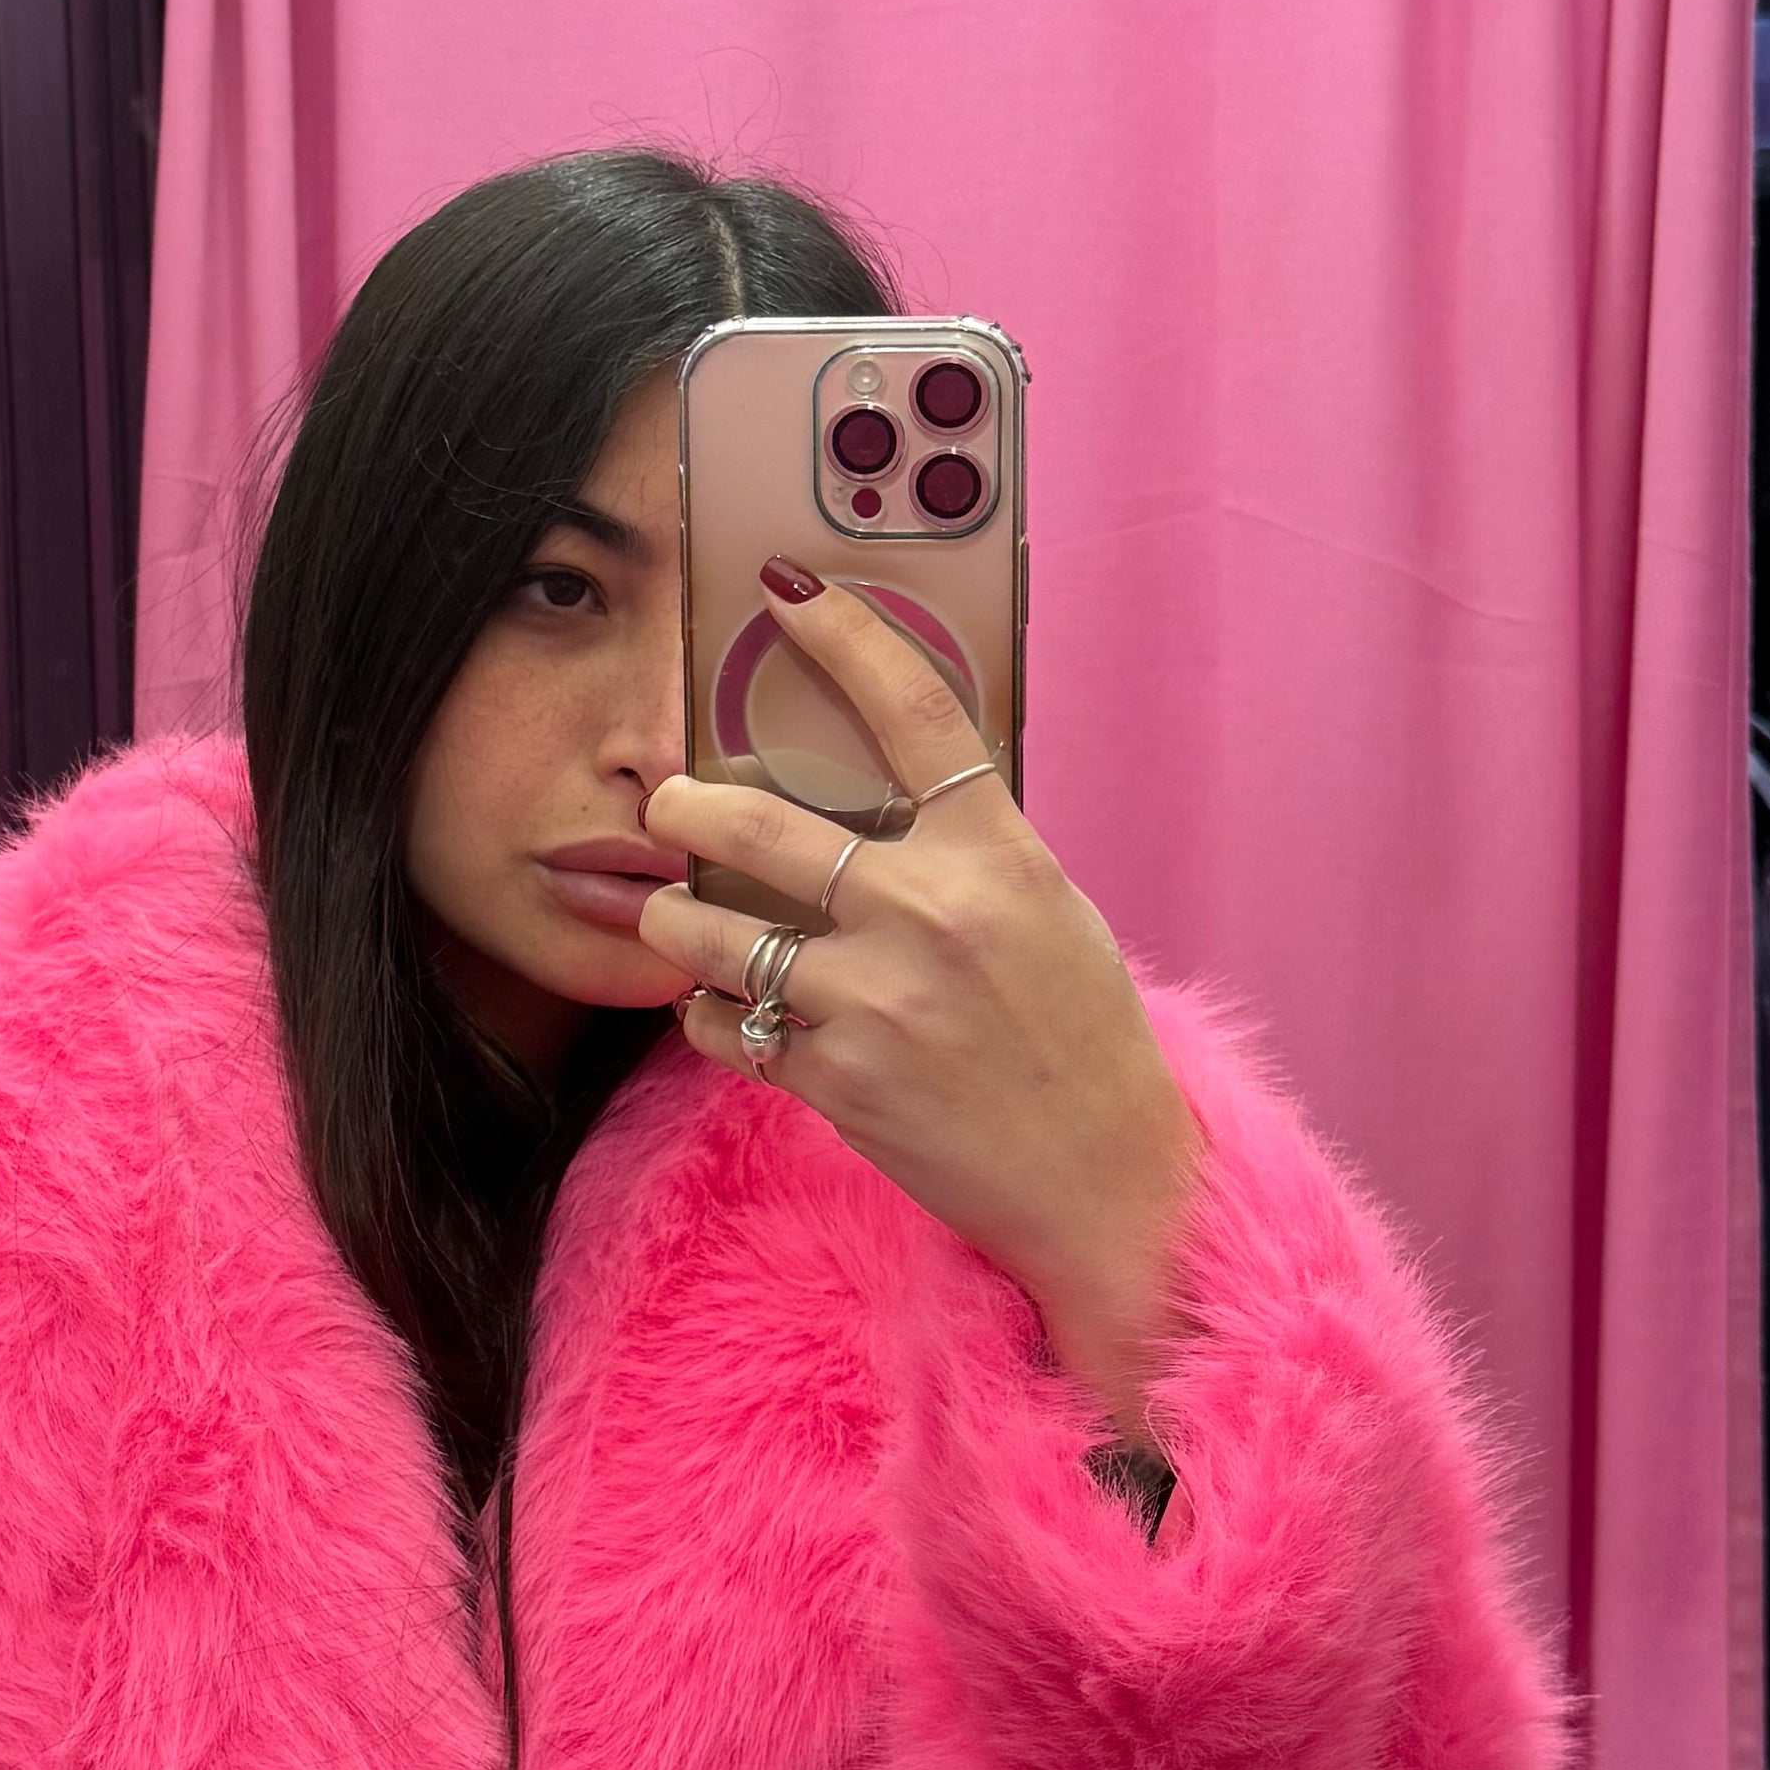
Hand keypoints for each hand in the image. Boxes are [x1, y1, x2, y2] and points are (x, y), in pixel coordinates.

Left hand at [641, 573, 1201, 1436]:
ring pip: (708, 930)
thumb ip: (966, 850)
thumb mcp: (1049, 912)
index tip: (784, 588)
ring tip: (680, 920)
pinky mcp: (836, 1081)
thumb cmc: (1080, 1038)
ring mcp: (876, 1000)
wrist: (1103, 1181)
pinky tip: (726, 1010)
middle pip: (755, 819)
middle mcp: (931, 914)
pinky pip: (720, 1024)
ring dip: (675, 920)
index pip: (914, 711)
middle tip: (666, 803)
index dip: (844, 635)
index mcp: (998, 854)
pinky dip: (707, 1014)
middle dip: (683, 803)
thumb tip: (876, 794)